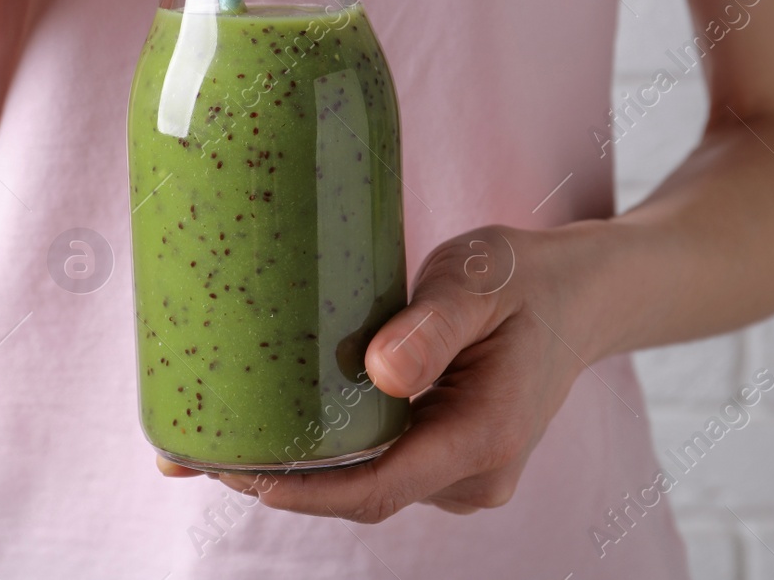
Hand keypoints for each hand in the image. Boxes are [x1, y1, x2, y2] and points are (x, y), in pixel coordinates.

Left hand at [161, 223, 609, 522]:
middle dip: (276, 478)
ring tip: (213, 432)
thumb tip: (380, 373)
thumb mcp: (481, 279)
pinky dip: (324, 452)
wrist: (581, 295)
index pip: (376, 488)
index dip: (299, 490)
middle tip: (192, 447)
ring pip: (364, 484)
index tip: (230, 468)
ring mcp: (461, 475)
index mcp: (484, 436)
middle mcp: (473, 474)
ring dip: (295, 466)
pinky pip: (377, 466)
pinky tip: (271, 422)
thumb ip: (433, 325)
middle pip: (359, 494)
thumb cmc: (527, 278)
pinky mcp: (444, 458)